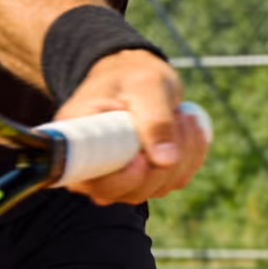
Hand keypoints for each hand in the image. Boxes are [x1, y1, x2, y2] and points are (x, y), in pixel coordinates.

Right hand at [54, 51, 208, 204]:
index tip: (143, 155)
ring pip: (156, 188)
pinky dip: (190, 157)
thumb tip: (166, 161)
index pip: (91, 182)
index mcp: (76, 141)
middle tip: (176, 117)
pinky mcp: (143, 178)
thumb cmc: (132, 76)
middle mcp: (91, 167)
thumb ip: (155, 119)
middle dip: (162, 160)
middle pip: (128, 192)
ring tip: (181, 115)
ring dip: (182, 155)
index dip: (123, 178)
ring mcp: (117, 177)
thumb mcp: (146, 85)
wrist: (137, 76)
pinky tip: (188, 129)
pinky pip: (173, 181)